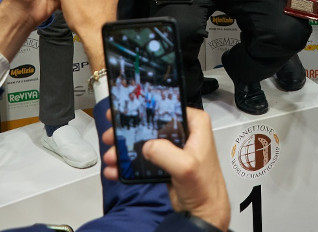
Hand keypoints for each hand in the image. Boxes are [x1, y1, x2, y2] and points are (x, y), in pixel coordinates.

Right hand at [101, 108, 229, 230]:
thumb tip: (148, 146)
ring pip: (142, 141)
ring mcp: (171, 147)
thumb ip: (166, 153)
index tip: (125, 109)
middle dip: (128, 131)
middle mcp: (183, 132)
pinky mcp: (163, 162)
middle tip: (113, 135)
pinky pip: (142, 157)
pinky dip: (128, 163)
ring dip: (125, 148)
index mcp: (194, 124)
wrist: (203, 210)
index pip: (167, 106)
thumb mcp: (186, 166)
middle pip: (150, 123)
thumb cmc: (205, 187)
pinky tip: (116, 169)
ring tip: (112, 156)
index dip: (145, 107)